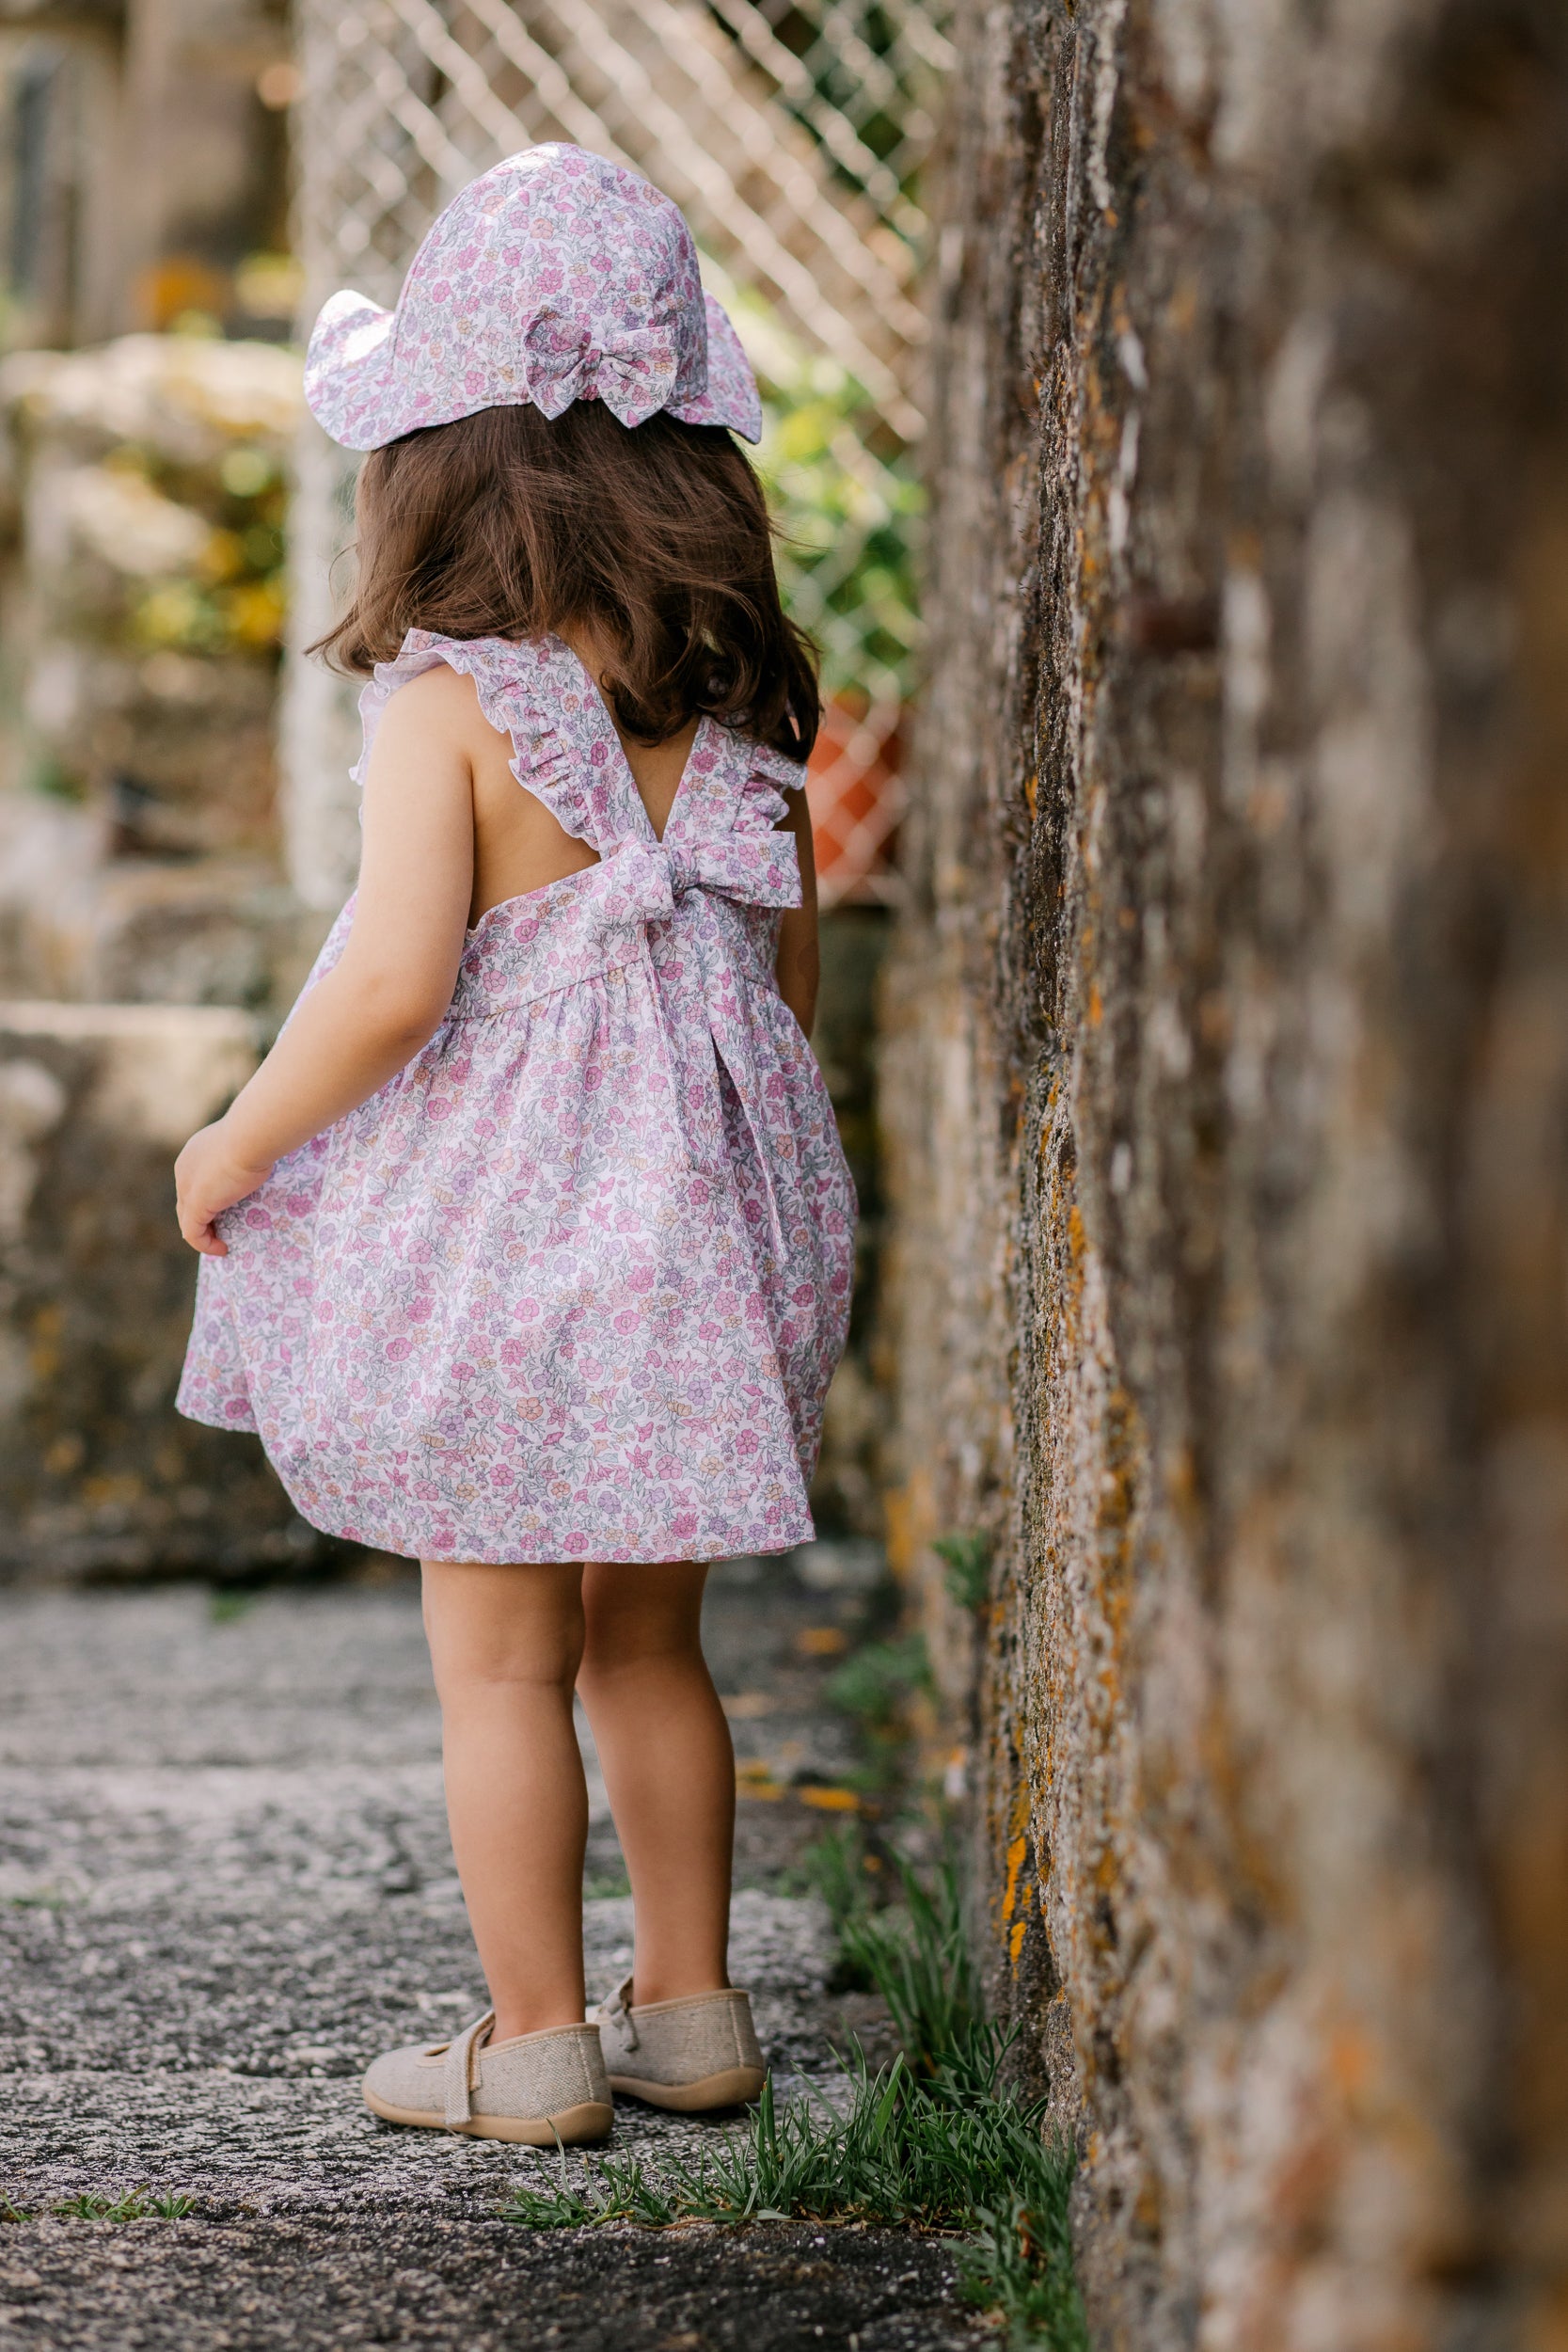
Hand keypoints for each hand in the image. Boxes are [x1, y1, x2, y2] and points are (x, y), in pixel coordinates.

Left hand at [174, 1121, 273, 1256]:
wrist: (250, 1135)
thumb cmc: (255, 1135)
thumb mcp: (246, 1146)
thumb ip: (243, 1156)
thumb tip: (259, 1159)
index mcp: (194, 1155)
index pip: (193, 1184)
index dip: (207, 1201)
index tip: (228, 1212)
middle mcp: (184, 1171)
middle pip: (186, 1204)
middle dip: (203, 1220)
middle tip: (223, 1232)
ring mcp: (187, 1188)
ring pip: (187, 1220)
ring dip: (204, 1235)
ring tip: (222, 1244)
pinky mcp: (196, 1205)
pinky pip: (193, 1234)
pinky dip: (206, 1245)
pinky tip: (223, 1249)